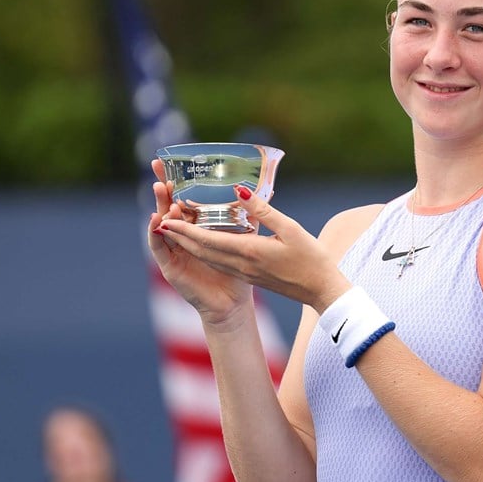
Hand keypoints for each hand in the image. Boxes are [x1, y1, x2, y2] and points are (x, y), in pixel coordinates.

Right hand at [148, 160, 253, 326]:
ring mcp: (174, 251)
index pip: (185, 199)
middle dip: (162, 187)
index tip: (172, 161)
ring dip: (160, 205)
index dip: (178, 182)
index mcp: (200, 228)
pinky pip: (159, 248)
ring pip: (163, 224)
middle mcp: (184, 237)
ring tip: (161, 189)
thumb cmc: (240, 272)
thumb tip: (253, 192)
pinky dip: (155, 233)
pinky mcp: (169, 267)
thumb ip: (248, 215)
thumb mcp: (246, 238)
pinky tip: (156, 220)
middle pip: (169, 206)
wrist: (232, 305)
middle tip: (157, 167)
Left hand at [152, 178, 351, 315]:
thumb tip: (240, 190)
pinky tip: (203, 243)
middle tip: (161, 220)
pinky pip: (220, 262)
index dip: (184, 230)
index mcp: (249, 252)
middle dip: (179, 236)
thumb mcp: (290, 228)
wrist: (321, 290)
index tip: (165, 219)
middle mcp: (241, 265)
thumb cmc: (311, 259)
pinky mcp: (250, 276)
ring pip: (209, 257)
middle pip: (202, 250)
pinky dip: (205, 251)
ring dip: (189, 244)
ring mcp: (245, 272)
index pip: (208, 240)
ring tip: (175, 229)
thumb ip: (262, 210)